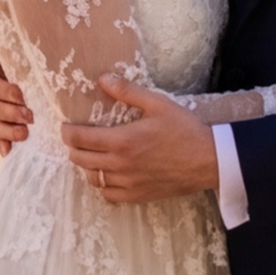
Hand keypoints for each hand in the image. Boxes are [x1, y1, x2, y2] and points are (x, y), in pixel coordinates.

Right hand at [0, 50, 30, 146]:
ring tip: (25, 134)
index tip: (21, 94)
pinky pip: (1, 136)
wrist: (29, 65)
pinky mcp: (4, 123)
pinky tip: (8, 152)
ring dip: (10, 131)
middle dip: (12, 113)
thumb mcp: (16, 46)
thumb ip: (8, 42)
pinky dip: (4, 144)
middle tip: (30, 116)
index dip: (5, 91)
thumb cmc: (23, 53)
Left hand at [58, 73, 220, 204]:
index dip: (67, 132)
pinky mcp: (137, 195)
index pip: (78, 139)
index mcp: (121, 141)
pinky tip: (108, 175)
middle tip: (77, 139)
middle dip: (73, 147)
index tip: (67, 127)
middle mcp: (120, 165)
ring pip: (91, 178)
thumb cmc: (184, 130)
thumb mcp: (157, 104)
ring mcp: (128, 183)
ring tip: (92, 155)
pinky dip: (103, 185)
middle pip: (79, 159)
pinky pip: (108, 195)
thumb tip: (102, 79)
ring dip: (87, 166)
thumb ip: (127, 91)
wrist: (209, 160)